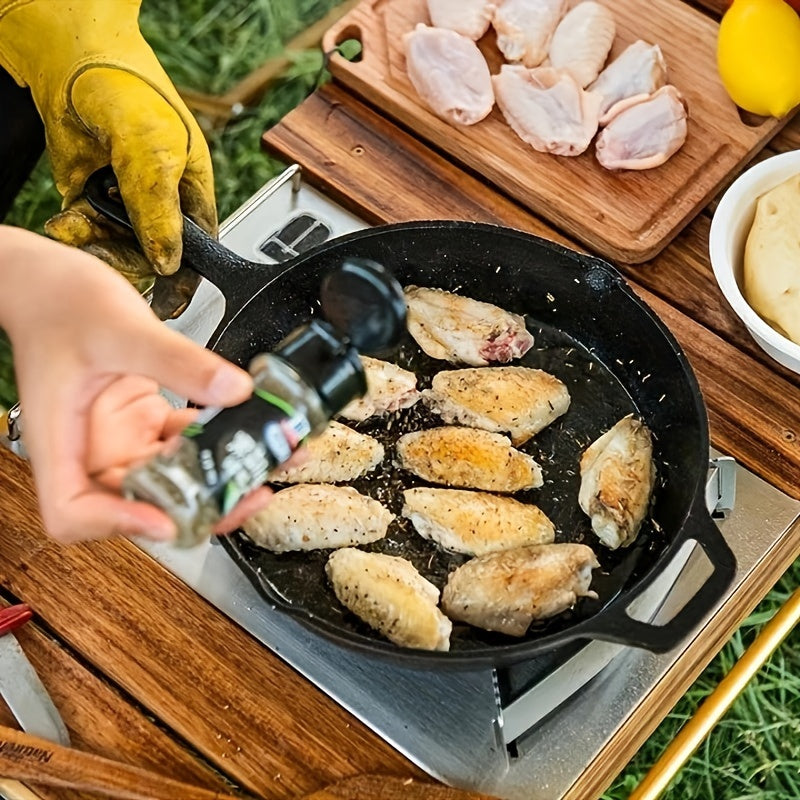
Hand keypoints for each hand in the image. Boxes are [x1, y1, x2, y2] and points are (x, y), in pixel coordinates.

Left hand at [0, 0, 214, 317]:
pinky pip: (87, 236)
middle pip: (152, 259)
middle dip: (127, 259)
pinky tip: (68, 221)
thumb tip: (168, 260)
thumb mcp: (155, 152)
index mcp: (194, 197)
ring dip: (94, 245)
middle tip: (105, 249)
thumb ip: (161, 209)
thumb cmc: (132, 93)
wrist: (71, 66)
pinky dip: (74, 234)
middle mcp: (162, 208)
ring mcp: (125, 207)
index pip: (198, 253)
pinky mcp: (91, 205)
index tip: (166, 303)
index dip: (184, 280)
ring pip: (116, 251)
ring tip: (78, 224)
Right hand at [0, 227, 269, 543]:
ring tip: (269, 461)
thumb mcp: (122, 328)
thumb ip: (178, 361)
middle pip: (138, 505)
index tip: (166, 517)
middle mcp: (91, 449)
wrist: (53, 281)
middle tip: (248, 494)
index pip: (72, 511)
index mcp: (62, 440)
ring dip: (220, 477)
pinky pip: (186, 444)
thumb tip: (234, 390)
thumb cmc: (58, 302)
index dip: (117, 524)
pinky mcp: (143, 421)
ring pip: (173, 478)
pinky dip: (219, 443)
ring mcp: (120, 438)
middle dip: (197, 506)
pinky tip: (253, 431)